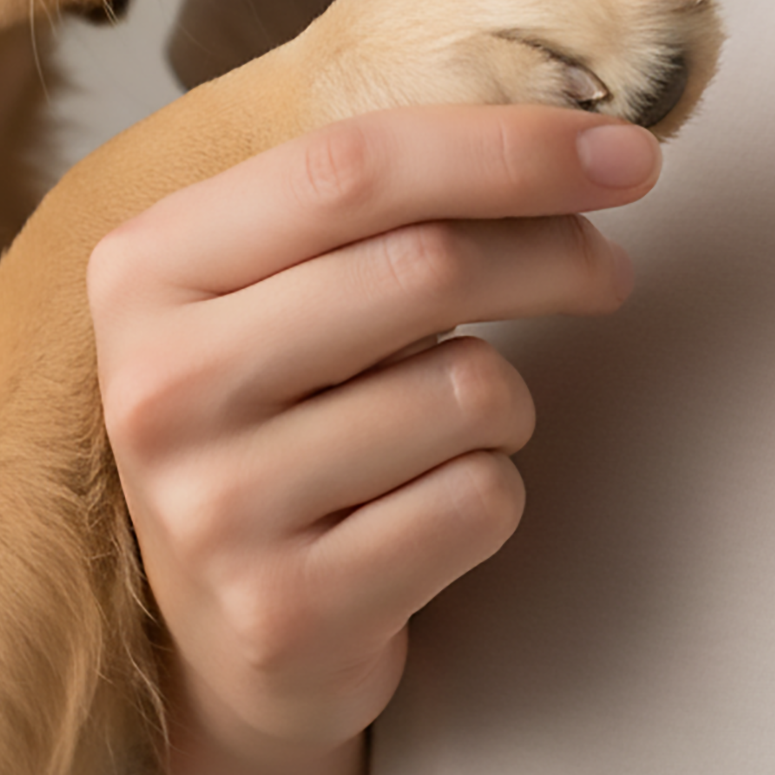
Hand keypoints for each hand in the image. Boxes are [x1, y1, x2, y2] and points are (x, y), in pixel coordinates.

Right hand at [85, 102, 659, 774]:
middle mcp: (160, 383)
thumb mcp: (289, 283)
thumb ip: (389, 201)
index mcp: (149, 265)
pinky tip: (424, 512)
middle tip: (607, 271)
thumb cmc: (291, 411)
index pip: (354, 164)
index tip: (625, 153)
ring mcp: (212, 508)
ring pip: (469, 390)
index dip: (509, 147)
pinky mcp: (284, 614)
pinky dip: (491, 493)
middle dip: (554, 256)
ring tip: (450, 429)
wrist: (228, 630)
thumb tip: (592, 144)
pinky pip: (476, 502)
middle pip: (425, 266)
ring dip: (506, 401)